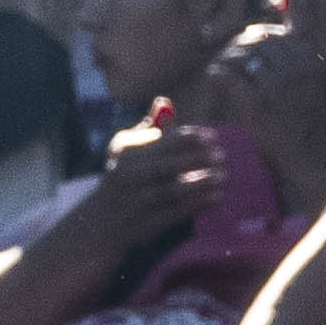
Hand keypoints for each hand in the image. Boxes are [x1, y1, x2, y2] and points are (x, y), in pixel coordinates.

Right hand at [83, 108, 214, 242]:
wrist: (103, 221)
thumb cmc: (122, 178)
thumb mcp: (126, 150)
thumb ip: (147, 128)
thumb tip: (165, 102)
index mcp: (127, 155)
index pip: (161, 142)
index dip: (188, 138)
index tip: (211, 137)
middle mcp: (131, 176)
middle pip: (168, 165)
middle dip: (197, 159)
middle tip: (221, 155)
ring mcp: (140, 200)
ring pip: (175, 190)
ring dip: (202, 182)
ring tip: (222, 176)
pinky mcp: (150, 222)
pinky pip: (179, 211)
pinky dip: (199, 203)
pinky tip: (217, 196)